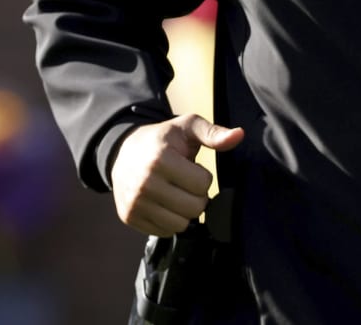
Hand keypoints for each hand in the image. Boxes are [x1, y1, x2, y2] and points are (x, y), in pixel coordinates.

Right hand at [110, 114, 243, 235]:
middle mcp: (144, 183)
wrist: (120, 151)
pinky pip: (164, 231)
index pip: (203, 185)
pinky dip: (167, 220)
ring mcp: (134, 202)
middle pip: (194, 208)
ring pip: (180, 224)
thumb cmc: (161, 140)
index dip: (201, 176)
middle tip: (183, 183)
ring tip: (173, 193)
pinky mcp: (128, 216)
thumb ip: (212, 132)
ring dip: (183, 211)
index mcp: (160, 159)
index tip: (188, 168)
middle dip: (195, 197)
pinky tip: (161, 203)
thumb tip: (239, 135)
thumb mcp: (185, 128)